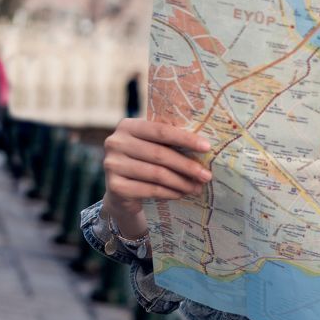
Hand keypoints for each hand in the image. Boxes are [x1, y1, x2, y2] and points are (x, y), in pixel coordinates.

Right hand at [101, 117, 212, 237]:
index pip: (161, 130)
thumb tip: (205, 146)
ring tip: (197, 187)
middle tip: (207, 175)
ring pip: (156, 174)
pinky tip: (181, 194)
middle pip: (160, 154)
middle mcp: (115, 143)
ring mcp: (112, 165)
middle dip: (187, 166)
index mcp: (128, 126)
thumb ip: (170, 139)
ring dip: (181, 182)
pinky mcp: (114, 186)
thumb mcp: (154, 145)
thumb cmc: (144, 160)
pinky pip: (149, 190)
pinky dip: (169, 193)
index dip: (186, 139)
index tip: (207, 147)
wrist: (121, 190)